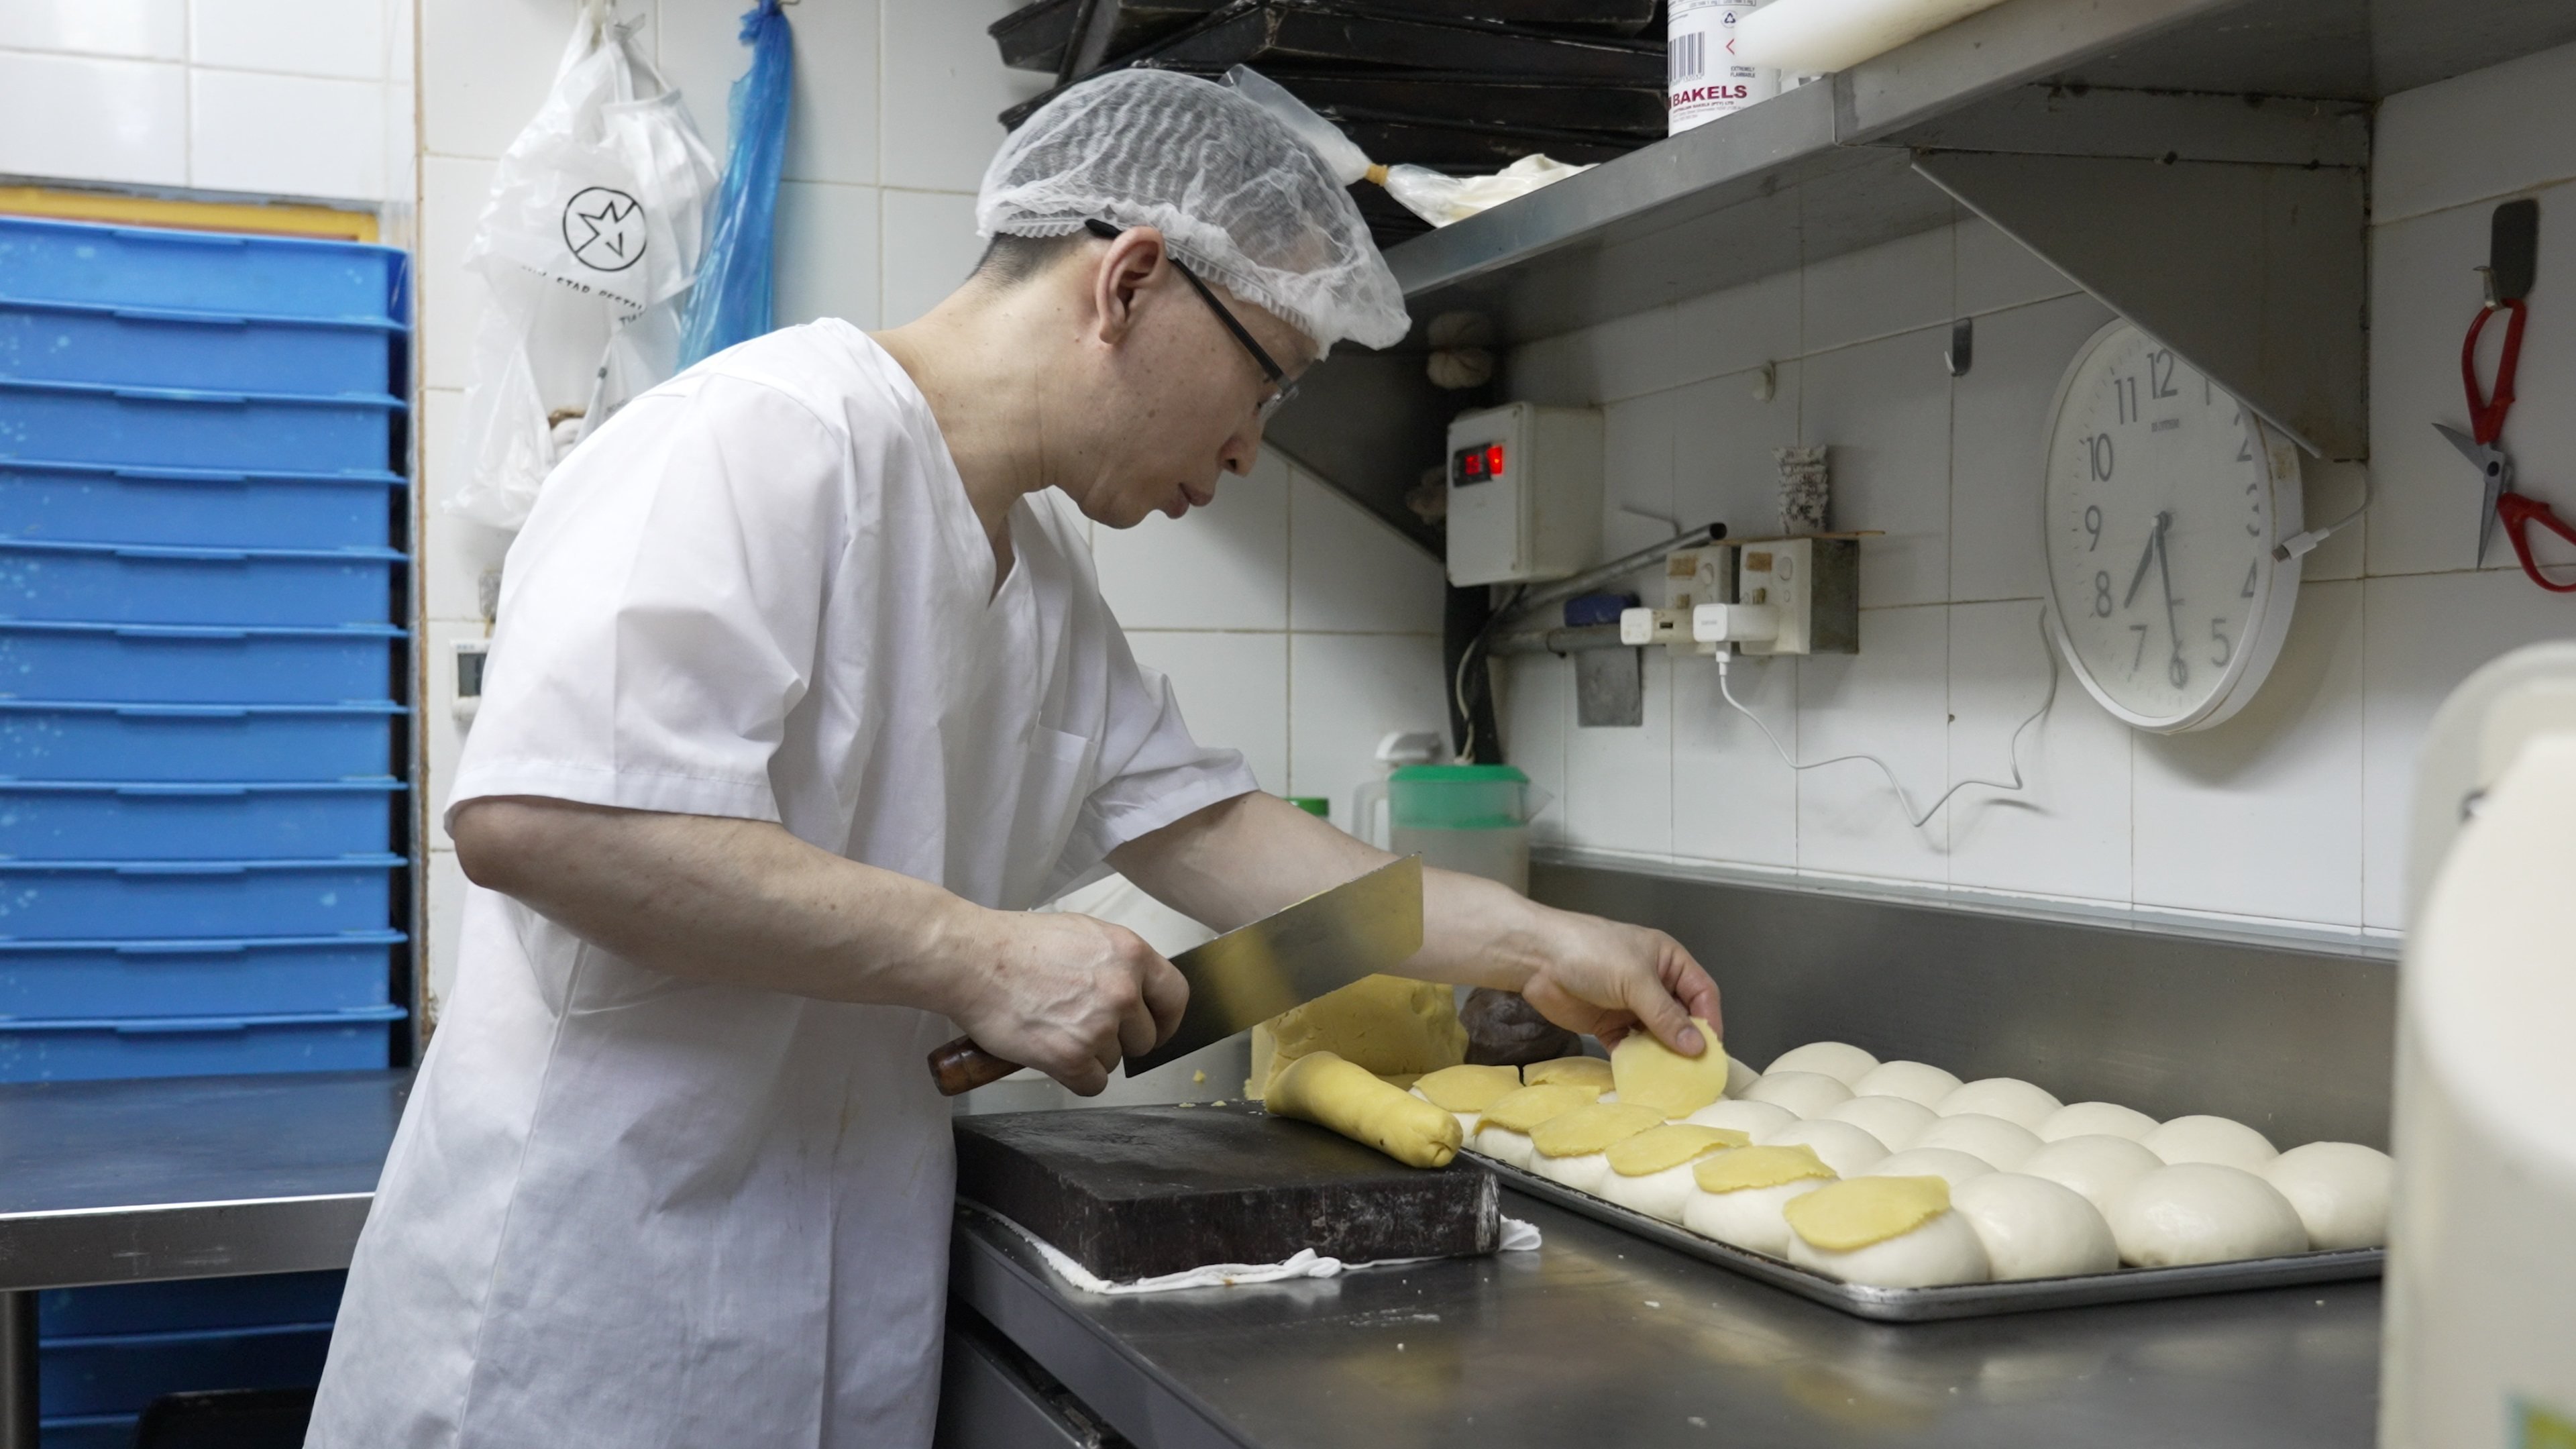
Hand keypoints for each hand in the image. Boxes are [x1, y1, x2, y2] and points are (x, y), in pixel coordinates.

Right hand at [946, 909, 1187, 1095]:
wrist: (971, 959)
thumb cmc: (1016, 945)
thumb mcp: (1083, 934)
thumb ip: (1117, 962)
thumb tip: (1136, 991)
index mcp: (1130, 953)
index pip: (1176, 996)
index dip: (1167, 1018)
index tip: (1156, 1029)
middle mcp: (1123, 990)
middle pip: (1144, 1037)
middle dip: (1118, 1038)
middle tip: (1083, 1027)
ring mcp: (1099, 1025)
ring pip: (1115, 1061)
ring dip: (1090, 1055)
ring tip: (1055, 1030)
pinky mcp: (1071, 1057)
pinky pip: (1092, 1084)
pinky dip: (1073, 1077)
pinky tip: (1050, 1054)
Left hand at [1516, 912, 1722, 1057]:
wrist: (1536, 958)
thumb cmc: (1591, 954)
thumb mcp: (1635, 981)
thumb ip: (1666, 1015)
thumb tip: (1697, 1048)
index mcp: (1667, 961)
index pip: (1701, 992)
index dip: (1709, 1019)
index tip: (1711, 1050)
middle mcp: (1652, 983)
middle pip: (1681, 1017)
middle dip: (1687, 1042)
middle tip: (1694, 1072)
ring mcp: (1629, 1005)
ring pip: (1656, 1035)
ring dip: (1662, 1055)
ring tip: (1671, 1080)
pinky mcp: (1607, 1024)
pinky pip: (1629, 1046)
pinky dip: (1635, 1061)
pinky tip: (1641, 1077)